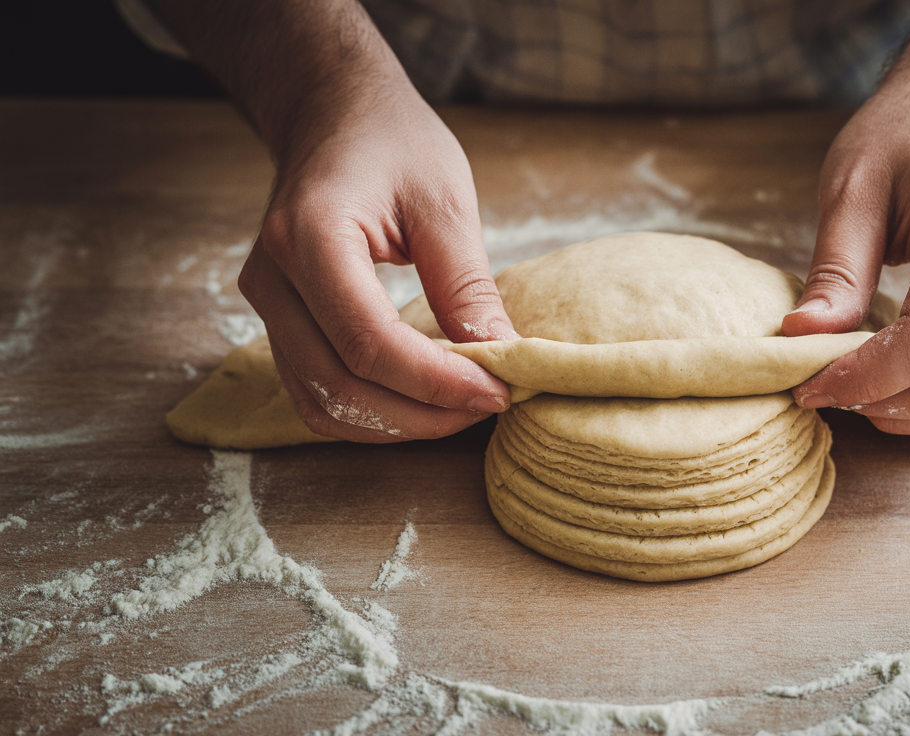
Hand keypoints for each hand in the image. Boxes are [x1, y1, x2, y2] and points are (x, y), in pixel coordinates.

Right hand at [239, 91, 516, 441]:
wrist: (332, 114)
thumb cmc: (391, 142)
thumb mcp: (444, 200)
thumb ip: (466, 283)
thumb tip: (500, 356)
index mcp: (309, 235)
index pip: (369, 341)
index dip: (436, 382)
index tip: (499, 392)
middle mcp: (272, 277)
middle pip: (340, 385)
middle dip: (423, 413)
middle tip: (490, 404)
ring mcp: (266, 303)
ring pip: (322, 403)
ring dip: (397, 424)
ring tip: (462, 408)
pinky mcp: (276, 321)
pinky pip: (314, 393)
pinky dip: (370, 413)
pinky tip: (422, 401)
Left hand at [783, 72, 909, 433]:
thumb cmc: (901, 140)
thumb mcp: (851, 189)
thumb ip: (836, 268)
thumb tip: (803, 337)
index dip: (866, 377)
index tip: (807, 383)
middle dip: (886, 403)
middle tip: (821, 390)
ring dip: (909, 413)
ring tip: (848, 389)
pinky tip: (882, 386)